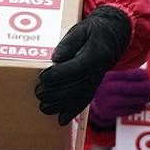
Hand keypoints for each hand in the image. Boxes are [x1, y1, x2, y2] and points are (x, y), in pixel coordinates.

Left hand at [36, 6, 133, 122]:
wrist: (112, 38)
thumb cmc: (93, 31)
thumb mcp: (81, 29)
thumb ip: (69, 42)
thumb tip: (56, 57)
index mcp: (94, 54)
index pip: (77, 67)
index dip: (59, 74)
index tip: (43, 77)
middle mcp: (97, 71)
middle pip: (77, 86)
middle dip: (55, 92)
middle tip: (38, 92)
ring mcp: (96, 81)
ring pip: (79, 97)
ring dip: (60, 105)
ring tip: (43, 106)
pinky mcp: (93, 87)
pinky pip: (84, 102)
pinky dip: (72, 112)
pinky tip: (61, 120)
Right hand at [88, 67, 149, 128]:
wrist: (96, 103)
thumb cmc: (111, 88)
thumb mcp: (116, 78)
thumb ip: (130, 75)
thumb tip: (148, 75)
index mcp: (109, 77)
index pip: (128, 74)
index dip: (140, 75)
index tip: (147, 76)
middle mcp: (107, 88)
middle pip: (130, 88)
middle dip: (143, 88)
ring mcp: (107, 101)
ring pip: (129, 100)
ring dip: (142, 99)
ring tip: (148, 98)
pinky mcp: (109, 112)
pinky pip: (126, 110)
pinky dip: (136, 108)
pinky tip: (142, 106)